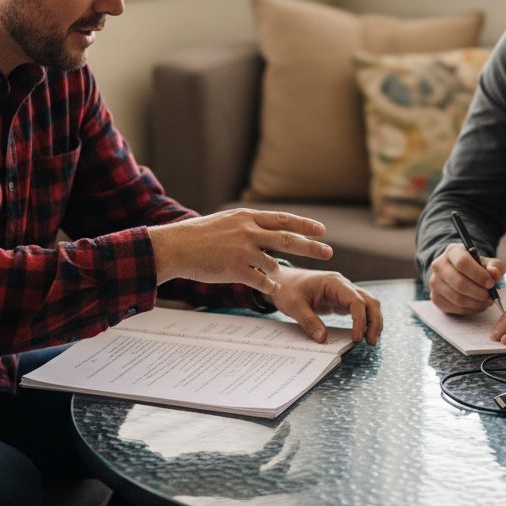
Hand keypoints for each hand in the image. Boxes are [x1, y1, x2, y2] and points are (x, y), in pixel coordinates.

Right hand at [149, 209, 332, 294]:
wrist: (175, 247)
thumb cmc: (198, 235)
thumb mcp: (226, 221)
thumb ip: (248, 225)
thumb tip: (267, 228)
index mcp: (247, 217)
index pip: (283, 219)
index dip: (304, 225)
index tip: (322, 230)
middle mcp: (248, 231)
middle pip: (288, 239)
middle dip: (311, 247)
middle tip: (329, 252)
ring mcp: (243, 251)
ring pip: (273, 263)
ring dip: (276, 270)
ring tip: (272, 274)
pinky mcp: (235, 269)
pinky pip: (261, 281)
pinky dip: (269, 285)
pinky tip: (271, 288)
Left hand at [267, 266, 382, 344]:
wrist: (282, 281)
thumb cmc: (287, 289)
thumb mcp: (293, 305)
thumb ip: (308, 321)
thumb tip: (323, 339)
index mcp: (334, 282)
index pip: (356, 301)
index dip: (360, 320)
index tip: (357, 338)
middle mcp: (344, 285)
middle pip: (370, 301)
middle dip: (374, 322)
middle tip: (371, 342)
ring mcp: (344, 292)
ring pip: (369, 305)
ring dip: (373, 322)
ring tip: (370, 341)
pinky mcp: (342, 301)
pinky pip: (360, 310)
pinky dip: (365, 321)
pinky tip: (362, 335)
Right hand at [428, 242, 504, 313]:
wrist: (458, 273)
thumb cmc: (475, 267)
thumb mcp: (488, 262)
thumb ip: (495, 267)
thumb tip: (495, 275)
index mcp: (452, 252)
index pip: (462, 262)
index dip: (478, 275)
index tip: (491, 283)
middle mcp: (439, 266)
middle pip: (459, 283)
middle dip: (479, 293)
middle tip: (490, 296)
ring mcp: (435, 283)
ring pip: (457, 298)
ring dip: (476, 303)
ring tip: (486, 301)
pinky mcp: (436, 298)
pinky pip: (454, 308)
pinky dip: (470, 309)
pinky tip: (477, 305)